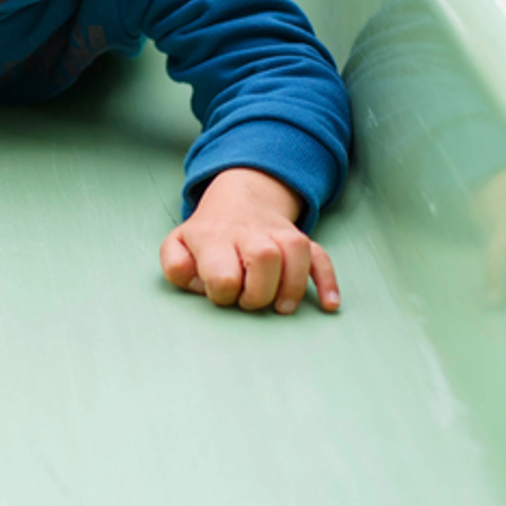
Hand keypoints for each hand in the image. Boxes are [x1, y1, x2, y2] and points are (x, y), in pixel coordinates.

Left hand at [159, 167, 338, 314]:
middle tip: (249, 301)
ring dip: (293, 287)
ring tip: (280, 307)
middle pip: (265, 257)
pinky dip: (327, 281)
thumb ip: (175, 267)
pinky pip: (320, 256)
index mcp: (214, 237)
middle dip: (259, 292)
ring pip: (296, 252)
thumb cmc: (206, 235)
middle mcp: (249, 232)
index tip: (221, 293)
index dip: (223, 293)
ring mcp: (278, 233)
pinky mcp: (299, 239)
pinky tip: (329, 305)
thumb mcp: (177, 246)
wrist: (238, 198)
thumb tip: (199, 284)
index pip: (223, 275)